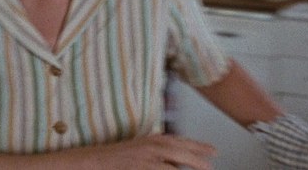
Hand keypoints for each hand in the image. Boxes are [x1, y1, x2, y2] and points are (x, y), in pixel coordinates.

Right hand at [87, 134, 215, 169]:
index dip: (197, 146)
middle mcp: (151, 146)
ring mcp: (146, 158)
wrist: (94, 161)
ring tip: (206, 168)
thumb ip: (160, 155)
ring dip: (191, 163)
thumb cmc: (117, 159)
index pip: (180, 141)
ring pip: (174, 160)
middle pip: (180, 149)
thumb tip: (178, 162)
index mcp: (152, 140)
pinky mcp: (142, 167)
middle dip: (199, 155)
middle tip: (212, 161)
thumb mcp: (141, 150)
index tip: (212, 150)